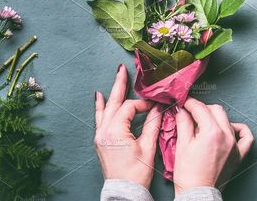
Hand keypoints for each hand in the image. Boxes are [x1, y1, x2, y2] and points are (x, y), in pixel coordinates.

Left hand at [94, 64, 161, 188]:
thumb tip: (159, 108)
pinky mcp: (101, 140)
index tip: (155, 106)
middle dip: (120, 84)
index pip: (130, 108)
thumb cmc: (136, 172)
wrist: (124, 190)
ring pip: (106, 108)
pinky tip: (98, 97)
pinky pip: (99, 118)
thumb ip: (153, 124)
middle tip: (123, 68)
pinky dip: (100, 107)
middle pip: (114, 102)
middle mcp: (104, 130)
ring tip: (116, 77)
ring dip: (112, 93)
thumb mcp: (147, 147)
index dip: (143, 104)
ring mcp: (100, 135)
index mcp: (116, 131)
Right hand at [173, 98, 253, 193]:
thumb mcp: (182, 145)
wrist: (197, 194)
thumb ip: (183, 123)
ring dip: (215, 117)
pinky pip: (246, 137)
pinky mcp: (238, 155)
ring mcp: (235, 145)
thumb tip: (181, 110)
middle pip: (215, 110)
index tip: (184, 103)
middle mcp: (226, 136)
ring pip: (228, 120)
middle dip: (202, 108)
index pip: (200, 108)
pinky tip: (230, 128)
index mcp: (212, 132)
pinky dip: (239, 129)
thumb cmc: (188, 174)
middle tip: (191, 113)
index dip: (190, 103)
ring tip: (204, 124)